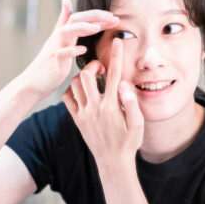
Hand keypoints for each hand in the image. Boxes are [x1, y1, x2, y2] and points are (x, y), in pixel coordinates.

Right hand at [18, 0, 118, 99]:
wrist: (33, 82)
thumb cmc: (49, 62)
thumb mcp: (58, 39)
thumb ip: (63, 21)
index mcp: (63, 33)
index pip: (80, 18)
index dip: (97, 15)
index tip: (113, 17)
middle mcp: (58, 38)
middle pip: (75, 19)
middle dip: (94, 17)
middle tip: (112, 18)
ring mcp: (55, 49)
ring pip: (67, 32)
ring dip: (82, 28)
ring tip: (97, 28)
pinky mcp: (53, 62)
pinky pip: (62, 54)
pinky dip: (72, 50)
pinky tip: (83, 50)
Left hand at [62, 37, 142, 166]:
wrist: (112, 162)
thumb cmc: (129, 142)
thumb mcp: (138, 125)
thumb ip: (131, 104)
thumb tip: (124, 85)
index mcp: (112, 106)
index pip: (114, 74)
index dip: (116, 55)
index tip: (117, 41)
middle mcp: (95, 108)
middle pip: (86, 75)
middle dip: (93, 65)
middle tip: (101, 68)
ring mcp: (83, 114)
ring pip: (74, 85)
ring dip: (82, 77)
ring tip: (92, 78)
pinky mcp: (76, 119)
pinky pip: (66, 99)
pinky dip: (71, 90)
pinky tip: (82, 91)